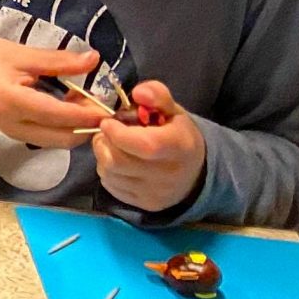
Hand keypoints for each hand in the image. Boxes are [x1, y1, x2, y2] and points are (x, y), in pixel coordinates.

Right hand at [0, 33, 107, 147]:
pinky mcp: (14, 134)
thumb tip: (94, 60)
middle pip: (64, 138)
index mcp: (13, 102)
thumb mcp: (21, 53)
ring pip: (58, 142)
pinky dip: (64, 127)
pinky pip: (48, 137)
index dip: (89, 114)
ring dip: (77, 128)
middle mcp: (14, 126)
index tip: (112, 107)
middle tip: (102, 104)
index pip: (60, 116)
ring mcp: (13, 133)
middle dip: (87, 126)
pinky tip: (68, 106)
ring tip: (86, 102)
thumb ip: (59, 60)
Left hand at [92, 79, 206, 214]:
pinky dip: (108, 172)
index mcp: (179, 147)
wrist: (196, 172)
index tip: (108, 122)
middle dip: (104, 142)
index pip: (144, 145)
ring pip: (110, 174)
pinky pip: (112, 187)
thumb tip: (139, 93)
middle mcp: (169, 175)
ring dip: (103, 156)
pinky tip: (118, 162)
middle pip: (118, 161)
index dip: (118, 133)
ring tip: (112, 146)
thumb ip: (156, 95)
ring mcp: (156, 194)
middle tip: (106, 132)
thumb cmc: (177, 134)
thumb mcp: (172, 109)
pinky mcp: (145, 205)